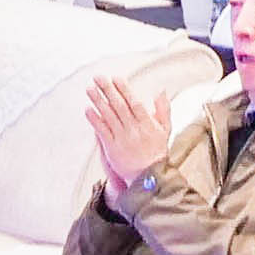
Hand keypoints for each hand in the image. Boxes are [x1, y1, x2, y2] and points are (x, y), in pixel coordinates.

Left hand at [80, 70, 169, 191]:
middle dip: (108, 91)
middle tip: (98, 78)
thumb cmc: (157, 152)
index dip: (124, 90)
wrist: (148, 177)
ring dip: (99, 101)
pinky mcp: (112, 149)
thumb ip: (163, 109)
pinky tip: (88, 109)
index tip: (116, 78)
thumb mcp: (165, 129)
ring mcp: (122, 139)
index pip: (134, 103)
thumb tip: (161, 90)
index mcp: (147, 124)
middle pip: (119, 106)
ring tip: (90, 89)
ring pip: (109, 117)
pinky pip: (102, 132)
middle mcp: (134, 130)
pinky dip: (95, 120)